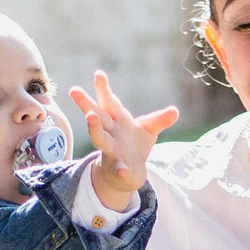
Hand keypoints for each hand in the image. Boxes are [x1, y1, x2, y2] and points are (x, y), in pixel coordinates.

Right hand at [65, 71, 178, 205]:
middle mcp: (110, 133)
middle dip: (86, 103)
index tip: (98, 74)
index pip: (109, 101)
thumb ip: (160, 120)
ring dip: (94, 129)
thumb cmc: (134, 146)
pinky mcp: (118, 169)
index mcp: (117, 120)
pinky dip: (120, 171)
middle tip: (74, 90)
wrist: (127, 175)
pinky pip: (118, 169)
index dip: (103, 88)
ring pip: (99, 139)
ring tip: (90, 118)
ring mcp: (111, 150)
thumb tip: (175, 111)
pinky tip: (123, 172)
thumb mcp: (149, 130)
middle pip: (97, 116)